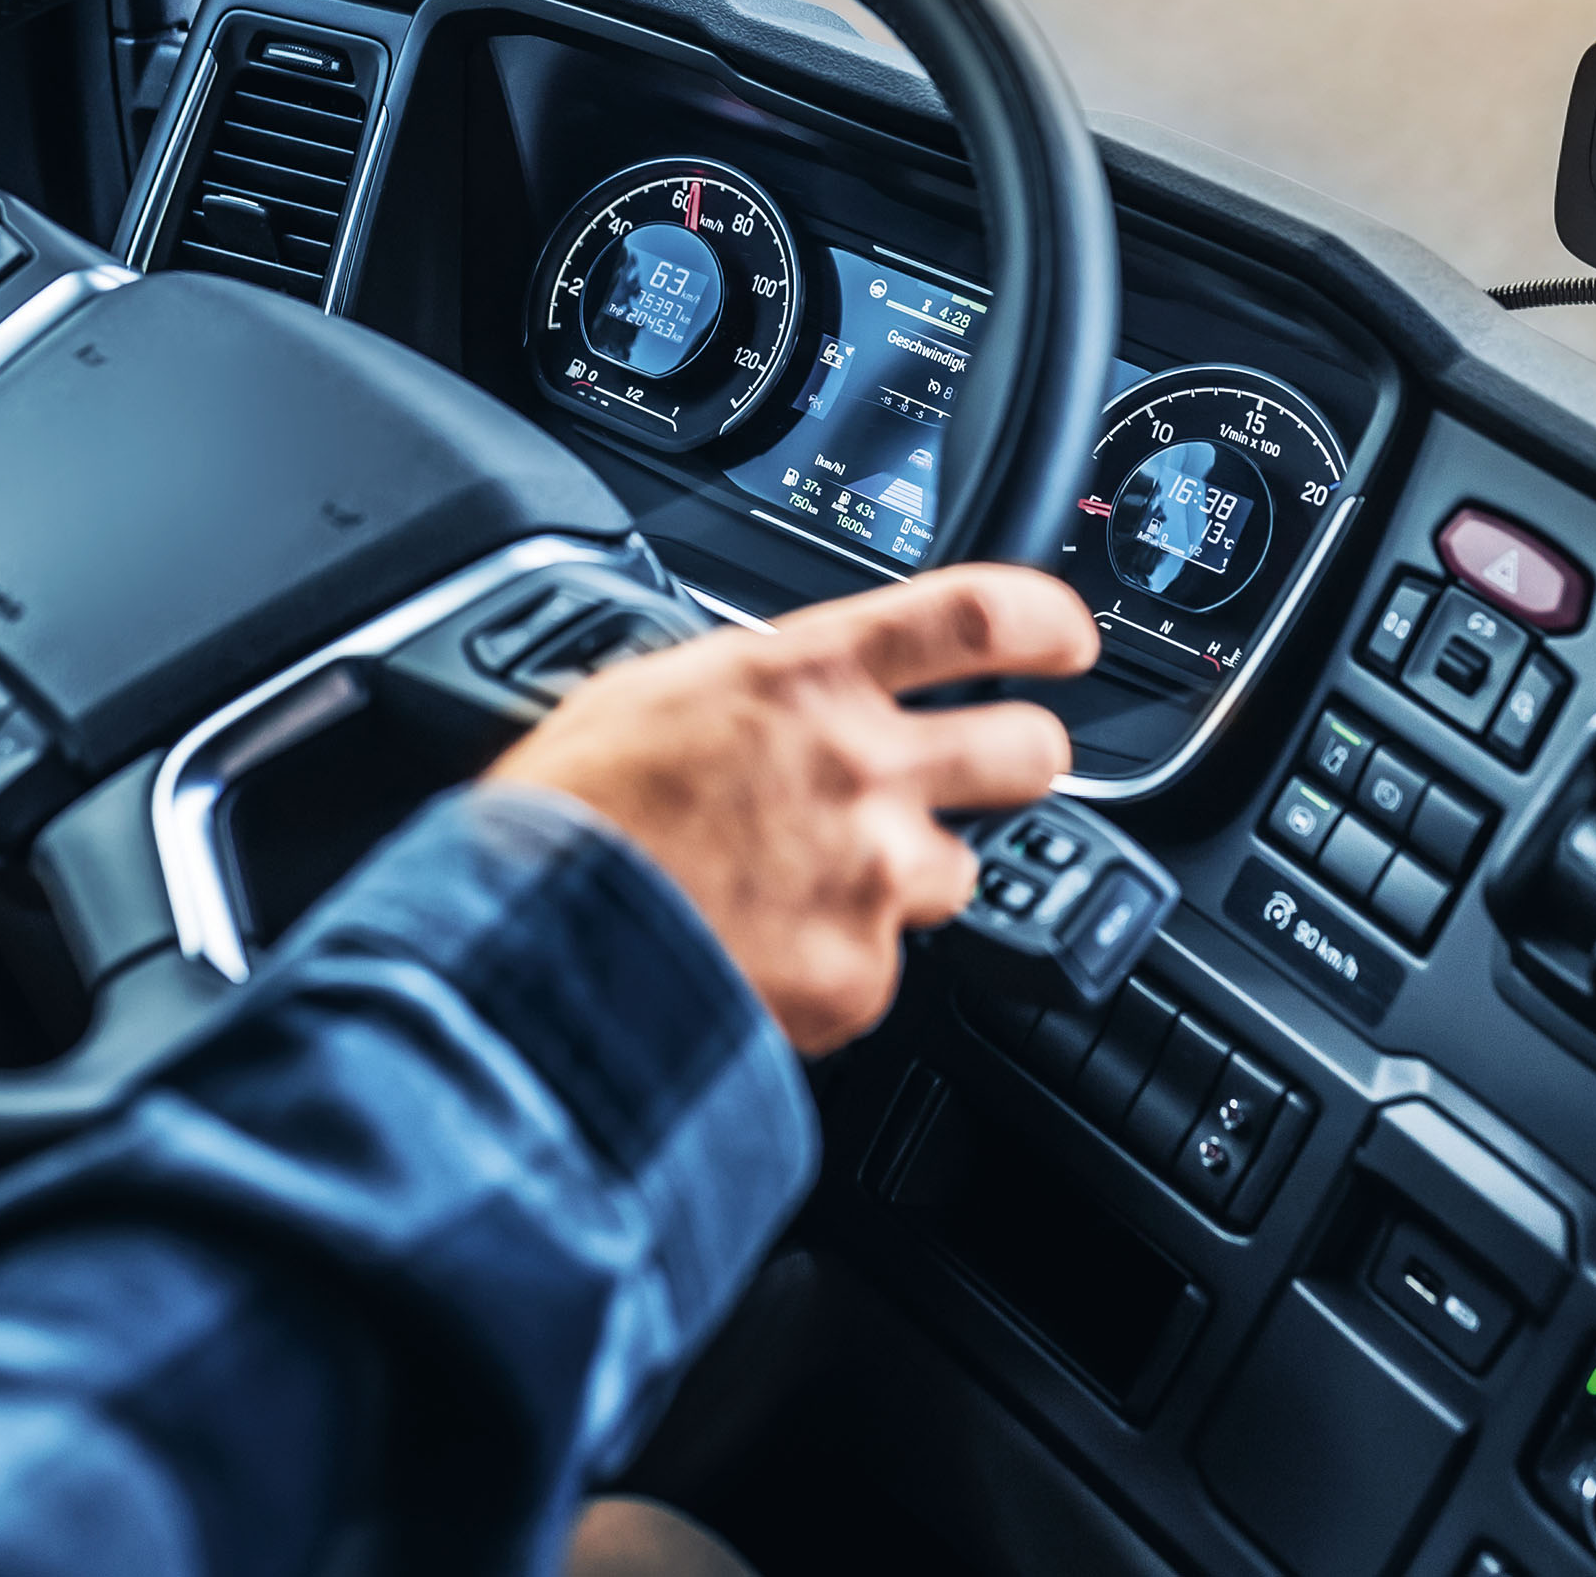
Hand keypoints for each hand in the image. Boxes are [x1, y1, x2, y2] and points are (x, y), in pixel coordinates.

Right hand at [488, 564, 1099, 1054]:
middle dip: (1021, 760)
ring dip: (904, 883)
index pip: (976, 618)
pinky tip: (760, 961)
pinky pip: (879, 973)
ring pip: (956, 875)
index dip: (1046, 623)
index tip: (1068, 641)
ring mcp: (871, 877)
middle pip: (1027, 751)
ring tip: (807, 894)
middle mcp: (860, 767)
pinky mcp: (859, 977)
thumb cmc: (557, 821)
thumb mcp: (644, 694)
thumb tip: (768, 689)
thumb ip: (743, 686)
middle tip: (986, 774)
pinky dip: (833, 973)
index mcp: (802, 676)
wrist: (527, 954)